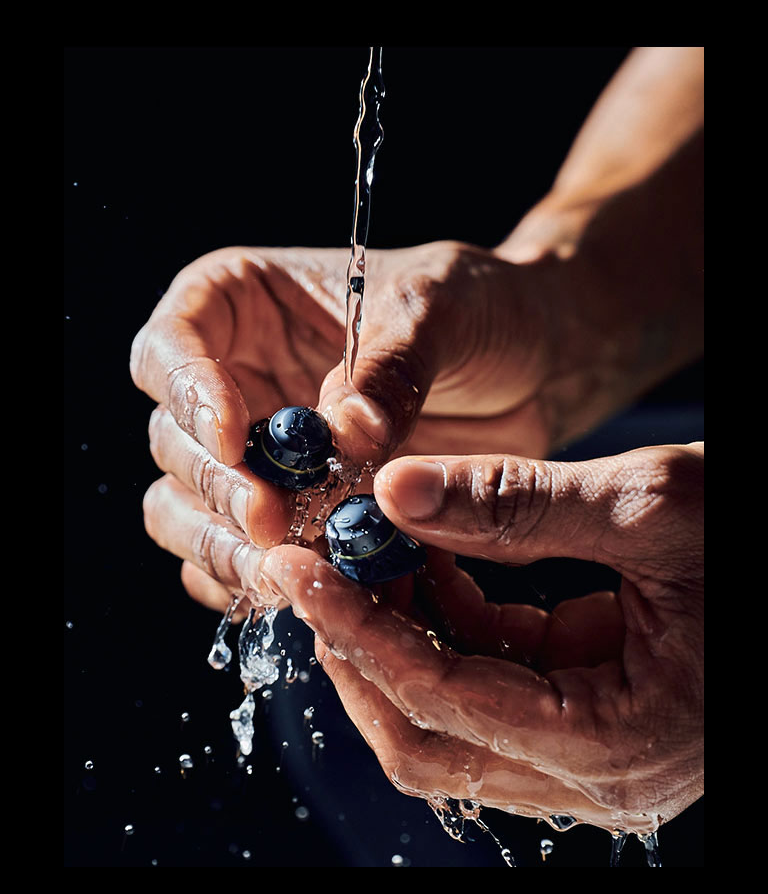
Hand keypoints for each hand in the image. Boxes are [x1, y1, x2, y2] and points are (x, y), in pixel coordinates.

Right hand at [132, 238, 572, 626]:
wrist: (535, 368)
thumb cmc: (480, 308)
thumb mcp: (442, 308)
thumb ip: (393, 364)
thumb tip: (344, 431)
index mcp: (242, 301)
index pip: (172, 344)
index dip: (187, 391)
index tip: (234, 437)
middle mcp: (232, 380)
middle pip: (174, 440)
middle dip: (214, 488)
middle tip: (270, 522)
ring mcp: (255, 457)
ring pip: (187, 512)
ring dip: (224, 548)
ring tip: (288, 570)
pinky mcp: (287, 520)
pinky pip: (239, 565)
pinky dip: (261, 584)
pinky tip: (310, 592)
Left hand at [262, 442, 703, 837]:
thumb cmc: (759, 538)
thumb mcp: (651, 506)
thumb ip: (520, 505)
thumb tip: (396, 487)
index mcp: (622, 745)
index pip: (449, 704)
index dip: (362, 632)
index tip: (299, 564)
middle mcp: (603, 779)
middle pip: (431, 742)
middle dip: (358, 650)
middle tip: (302, 558)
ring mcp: (597, 758)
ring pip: (452, 721)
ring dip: (393, 636)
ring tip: (351, 542)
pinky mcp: (593, 719)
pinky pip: (493, 686)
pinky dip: (444, 625)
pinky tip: (417, 551)